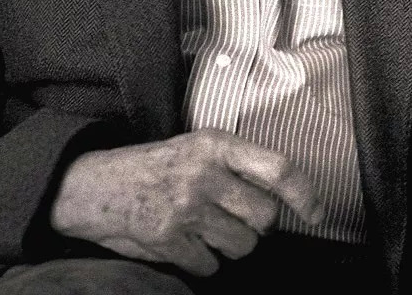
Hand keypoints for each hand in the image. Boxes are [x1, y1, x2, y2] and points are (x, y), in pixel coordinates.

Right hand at [49, 129, 322, 275]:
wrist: (95, 185)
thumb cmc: (154, 167)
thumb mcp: (195, 148)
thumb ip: (235, 165)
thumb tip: (283, 197)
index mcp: (215, 144)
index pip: (278, 168)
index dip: (305, 194)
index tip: (316, 212)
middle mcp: (205, 174)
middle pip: (264, 217)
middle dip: (255, 225)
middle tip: (231, 216)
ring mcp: (187, 208)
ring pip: (242, 246)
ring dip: (228, 244)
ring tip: (203, 226)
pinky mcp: (170, 240)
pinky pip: (210, 265)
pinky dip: (200, 260)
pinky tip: (182, 240)